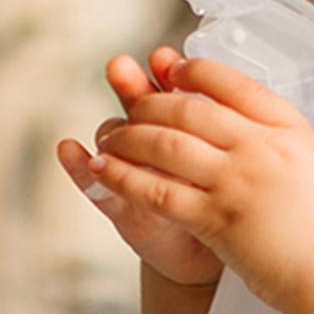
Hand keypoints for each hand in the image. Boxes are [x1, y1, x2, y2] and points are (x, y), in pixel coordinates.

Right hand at [57, 47, 226, 289]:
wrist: (221, 255)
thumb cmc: (236, 205)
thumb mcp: (241, 164)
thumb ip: (235, 130)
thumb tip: (244, 99)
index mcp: (190, 126)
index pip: (174, 87)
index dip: (168, 71)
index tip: (165, 59)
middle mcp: (158, 142)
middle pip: (138, 104)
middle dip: (133, 86)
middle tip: (123, 70)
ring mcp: (134, 168)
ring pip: (113, 135)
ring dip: (111, 125)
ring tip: (112, 122)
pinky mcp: (119, 201)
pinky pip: (95, 181)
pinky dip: (79, 164)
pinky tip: (70, 150)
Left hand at [70, 52, 313, 312]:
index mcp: (295, 132)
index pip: (237, 85)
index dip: (198, 73)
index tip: (175, 69)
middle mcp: (262, 147)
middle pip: (192, 108)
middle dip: (153, 101)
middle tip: (132, 102)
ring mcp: (237, 180)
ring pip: (166, 143)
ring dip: (130, 136)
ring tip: (110, 136)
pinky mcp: (216, 216)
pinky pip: (156, 188)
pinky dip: (123, 176)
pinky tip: (103, 171)